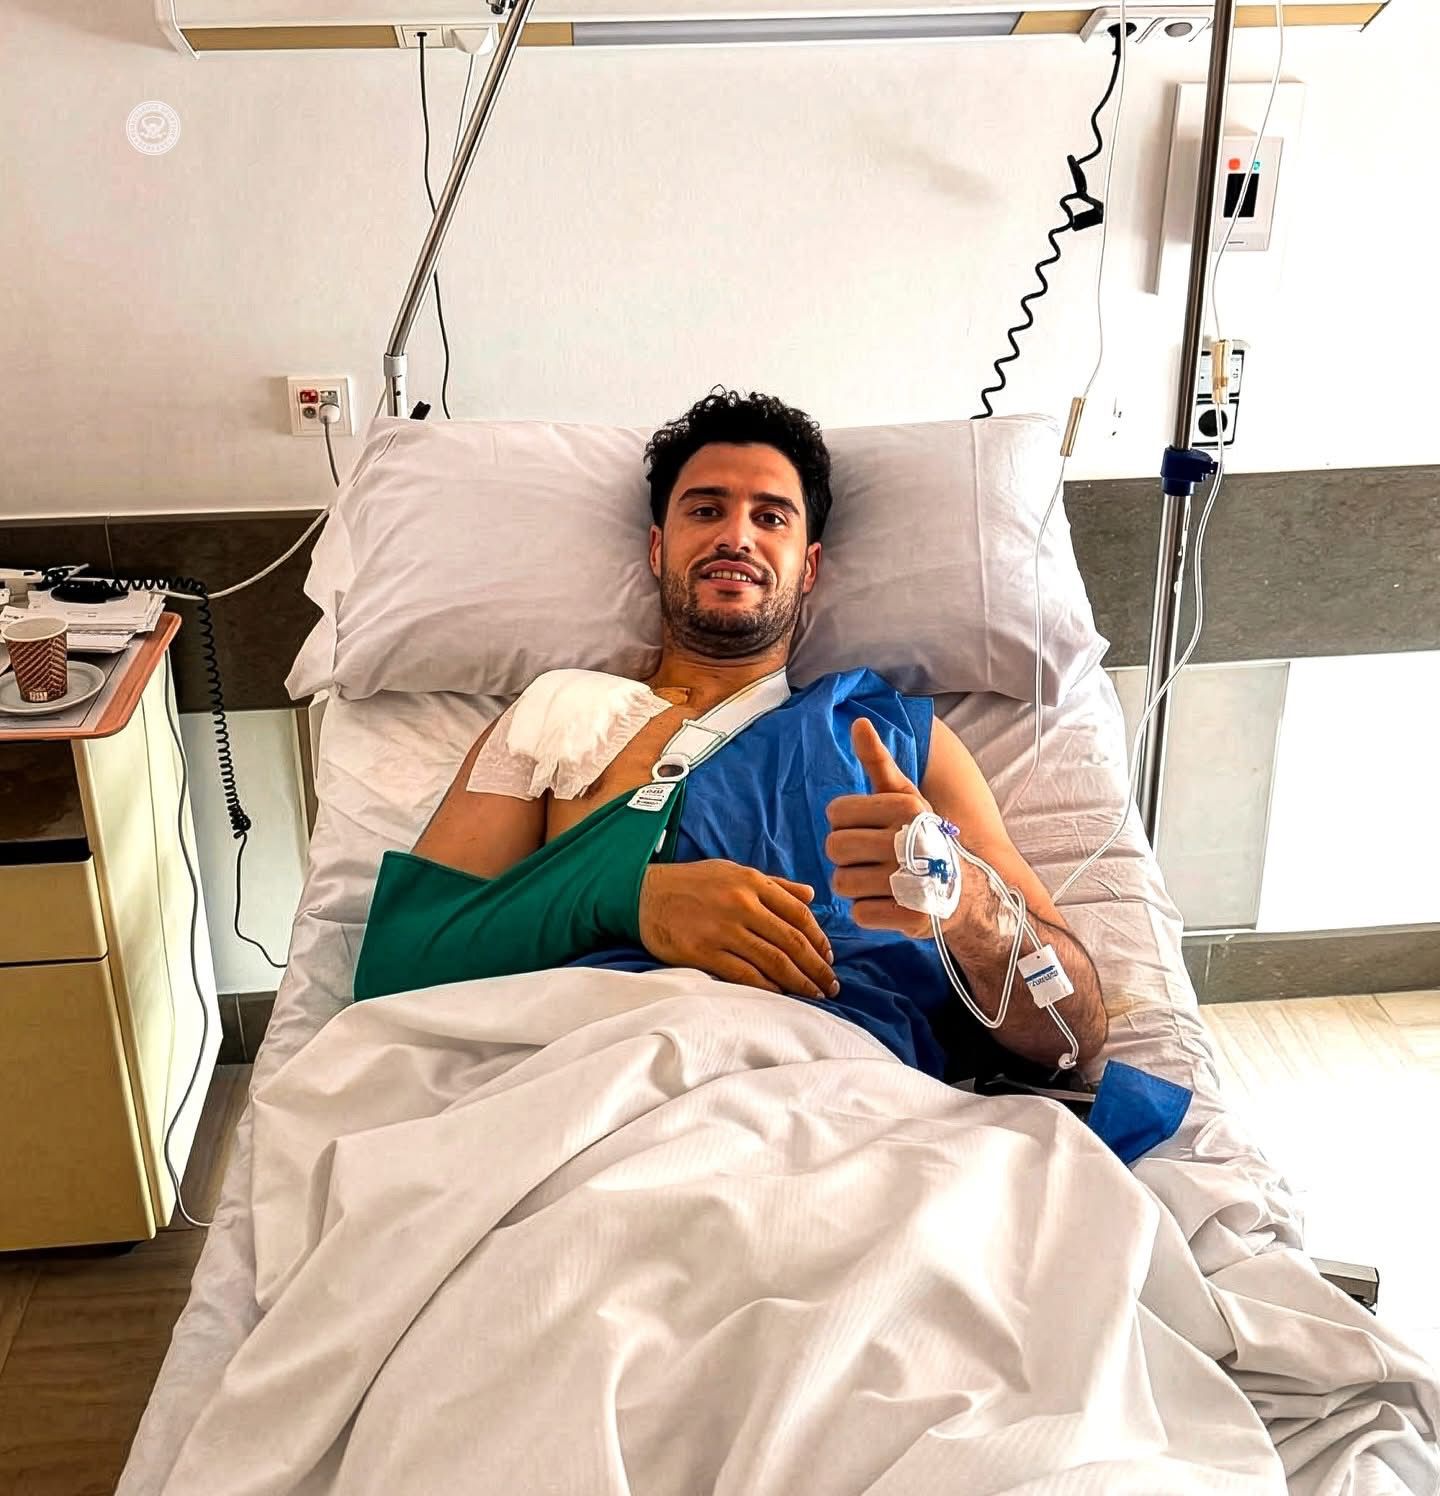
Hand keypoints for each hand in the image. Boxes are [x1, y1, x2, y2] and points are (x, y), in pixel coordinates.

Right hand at [638, 859, 838, 998]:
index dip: (819, 939)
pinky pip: (744, 974)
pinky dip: (767, 987)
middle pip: (792, 941)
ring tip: (814, 994)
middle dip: (816, 967)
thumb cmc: (692, 882)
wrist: (643, 893)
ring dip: (799, 981)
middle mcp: (742, 904)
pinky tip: (781, 995)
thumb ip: (775, 885)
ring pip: (773, 960)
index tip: (829, 957)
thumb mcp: (734, 871)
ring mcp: (723, 929)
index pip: (799, 914)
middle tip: (830, 985)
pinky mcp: (704, 952)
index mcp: (752, 882)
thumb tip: (811, 895)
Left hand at [825, 717, 934, 938]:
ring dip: (855, 886)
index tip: (867, 830)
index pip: (836, 813)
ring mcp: (912, 880)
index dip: (845, 824)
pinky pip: (858, 913)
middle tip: (870, 859)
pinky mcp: (911, 916)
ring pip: (842, 883)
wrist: (965, 891)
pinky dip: (869, 912)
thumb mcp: (904, 796)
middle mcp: (909, 839)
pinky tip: (889, 903)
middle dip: (846, 857)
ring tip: (880, 881)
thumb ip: (877, 761)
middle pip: (834, 847)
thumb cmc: (923, 837)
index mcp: (905, 806)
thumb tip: (857, 721)